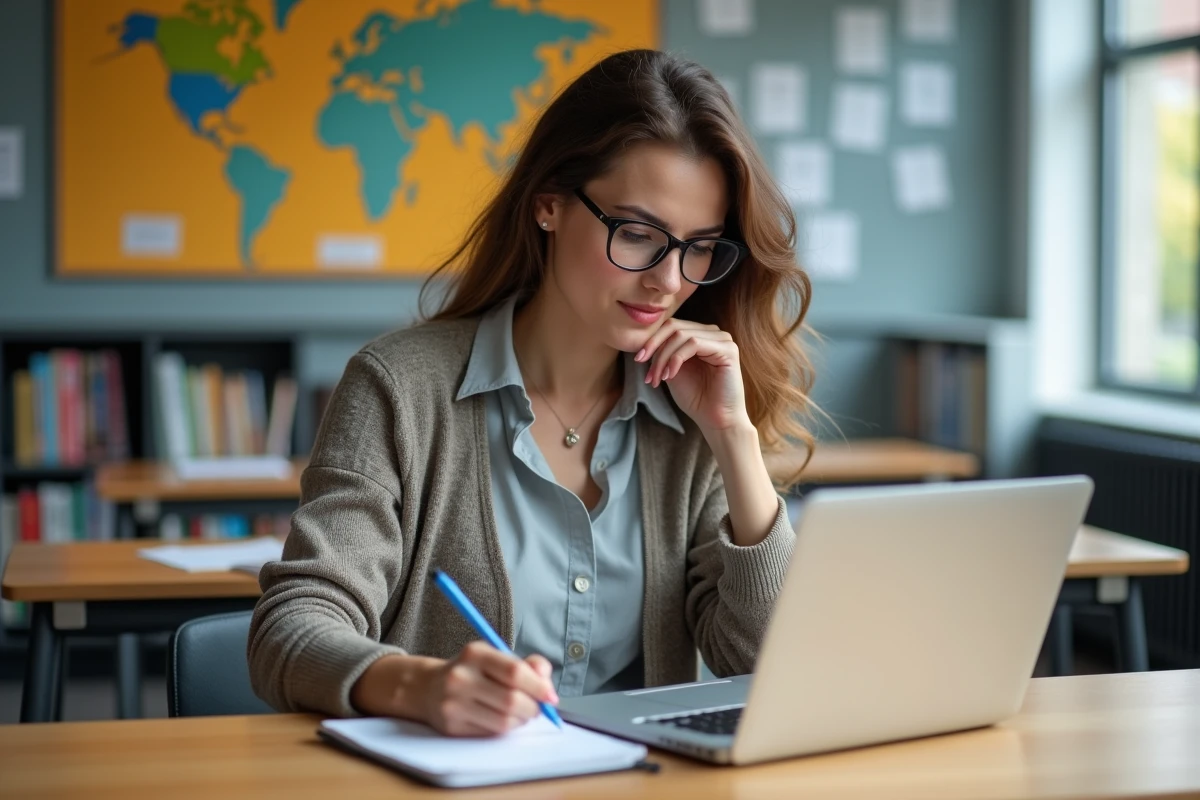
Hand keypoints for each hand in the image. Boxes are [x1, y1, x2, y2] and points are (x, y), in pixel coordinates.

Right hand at [352, 644, 557, 736]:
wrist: (428, 688)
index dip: (538, 686)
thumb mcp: (496, 658)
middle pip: (511, 700)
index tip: (551, 696)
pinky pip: (491, 733)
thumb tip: (546, 681)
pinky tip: (503, 720)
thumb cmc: (473, 672)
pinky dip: (505, 729)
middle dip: (533, 708)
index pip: (514, 671)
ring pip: (504, 721)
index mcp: (475, 653)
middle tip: (537, 708)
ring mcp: (453, 703)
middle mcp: (460, 677)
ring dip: (521, 721)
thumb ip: (527, 665)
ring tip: (520, 713)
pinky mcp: (451, 726)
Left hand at [635, 318, 747, 432]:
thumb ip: (663, 353)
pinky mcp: (728, 349)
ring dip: (664, 357)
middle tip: (643, 365)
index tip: (638, 359)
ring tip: (658, 378)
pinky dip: (676, 359)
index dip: (652, 340)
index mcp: (700, 335)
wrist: (715, 420)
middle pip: (674, 327)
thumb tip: (644, 341)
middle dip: (655, 347)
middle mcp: (712, 333)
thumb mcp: (671, 370)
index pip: (671, 326)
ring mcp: (722, 339)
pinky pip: (694, 344)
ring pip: (681, 336)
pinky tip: (670, 376)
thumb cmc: (695, 398)